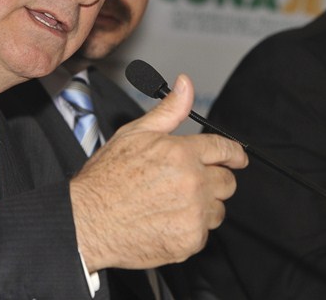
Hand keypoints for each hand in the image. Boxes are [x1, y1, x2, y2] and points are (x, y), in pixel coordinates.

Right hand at [70, 74, 247, 271]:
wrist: (88, 220)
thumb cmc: (106, 178)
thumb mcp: (135, 134)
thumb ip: (169, 110)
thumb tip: (186, 84)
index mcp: (182, 153)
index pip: (224, 149)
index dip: (234, 153)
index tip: (238, 158)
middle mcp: (193, 182)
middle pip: (227, 181)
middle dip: (213, 180)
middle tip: (188, 183)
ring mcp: (193, 213)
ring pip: (218, 209)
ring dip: (204, 207)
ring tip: (172, 204)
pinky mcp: (189, 240)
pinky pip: (204, 233)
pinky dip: (190, 229)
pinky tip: (166, 222)